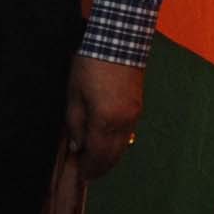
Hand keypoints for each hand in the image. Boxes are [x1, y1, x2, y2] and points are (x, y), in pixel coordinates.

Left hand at [67, 55, 144, 180]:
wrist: (119, 39)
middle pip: (114, 156)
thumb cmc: (91, 64)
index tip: (80, 174)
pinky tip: (107, 140)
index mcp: (106, 121)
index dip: (89, 168)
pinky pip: (128, 133)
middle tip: (88, 172)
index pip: (98, 156)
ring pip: (123, 146)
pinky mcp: (139, 106)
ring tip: (95, 158)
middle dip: (101, 167)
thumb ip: (75, 123)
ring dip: (109, 156)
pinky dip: (117, 142)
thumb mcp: (74, 94)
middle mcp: (125, 123)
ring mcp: (135, 115)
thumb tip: (77, 146)